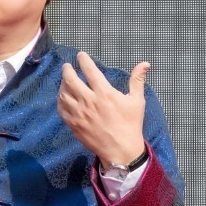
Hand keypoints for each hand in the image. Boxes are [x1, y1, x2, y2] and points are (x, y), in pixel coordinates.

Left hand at [57, 51, 149, 167]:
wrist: (121, 150)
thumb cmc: (131, 125)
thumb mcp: (137, 101)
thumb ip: (137, 80)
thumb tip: (145, 64)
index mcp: (105, 93)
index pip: (89, 70)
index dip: (83, 60)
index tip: (80, 55)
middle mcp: (89, 101)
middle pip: (70, 79)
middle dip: (67, 70)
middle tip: (67, 66)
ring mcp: (79, 113)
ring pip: (63, 93)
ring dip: (62, 84)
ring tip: (65, 80)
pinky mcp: (73, 124)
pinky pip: (61, 109)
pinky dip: (60, 100)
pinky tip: (63, 97)